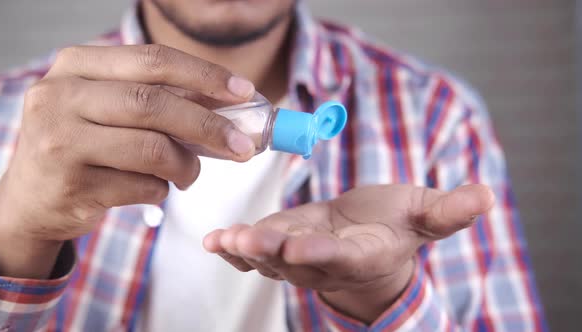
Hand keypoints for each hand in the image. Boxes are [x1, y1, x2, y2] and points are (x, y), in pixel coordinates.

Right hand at [0, 44, 255, 278]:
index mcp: (76, 66)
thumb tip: (228, 105)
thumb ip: (158, 100)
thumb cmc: (83, 145)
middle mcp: (60, 96)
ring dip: (186, 166)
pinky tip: (154, 189)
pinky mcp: (70, 185)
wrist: (32, 199)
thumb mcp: (109, 109)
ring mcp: (60, 141)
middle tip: (243, 145)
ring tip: (190, 174)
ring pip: (152, 149)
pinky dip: (162, 190)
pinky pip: (142, 187)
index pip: (152, 59)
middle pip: (154, 103)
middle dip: (209, 125)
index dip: (205, 76)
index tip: (244, 92)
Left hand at [203, 184, 494, 321]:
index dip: (321, 252)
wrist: (367, 241)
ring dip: (245, 249)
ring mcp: (298, 258)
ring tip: (225, 239)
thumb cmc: (397, 225)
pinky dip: (232, 247)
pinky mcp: (279, 246)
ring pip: (269, 258)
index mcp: (363, 254)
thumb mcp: (426, 214)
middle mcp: (326, 263)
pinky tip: (213, 239)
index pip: (342, 257)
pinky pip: (253, 252)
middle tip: (247, 240)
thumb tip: (486, 196)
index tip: (300, 244)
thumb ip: (450, 210)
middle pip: (296, 261)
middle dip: (272, 251)